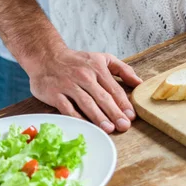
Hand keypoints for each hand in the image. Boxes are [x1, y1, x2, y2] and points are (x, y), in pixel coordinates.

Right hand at [22, 44, 142, 133]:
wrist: (46, 57)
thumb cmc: (77, 61)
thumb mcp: (102, 58)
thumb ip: (123, 69)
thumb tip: (139, 83)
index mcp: (97, 67)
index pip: (113, 88)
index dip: (123, 103)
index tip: (131, 116)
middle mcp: (84, 75)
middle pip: (102, 97)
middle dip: (114, 112)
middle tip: (124, 126)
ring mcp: (68, 84)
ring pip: (86, 103)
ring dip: (98, 117)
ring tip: (109, 129)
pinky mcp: (54, 93)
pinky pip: (68, 108)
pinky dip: (77, 118)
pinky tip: (86, 126)